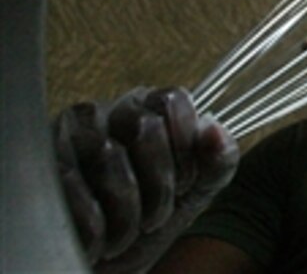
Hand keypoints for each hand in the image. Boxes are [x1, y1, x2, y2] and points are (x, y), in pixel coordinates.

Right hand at [54, 87, 238, 272]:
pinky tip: (97, 242)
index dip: (185, 147)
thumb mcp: (193, 194)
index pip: (172, 100)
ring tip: (124, 235)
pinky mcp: (40, 170)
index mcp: (144, 109)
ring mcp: (66, 138)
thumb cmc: (146, 222)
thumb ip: (217, 160)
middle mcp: (104, 113)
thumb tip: (215, 130)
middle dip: (159, 186)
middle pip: (146, 128)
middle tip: (154, 218)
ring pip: (109, 158)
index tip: (186, 183)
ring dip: (127, 214)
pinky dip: (94, 229)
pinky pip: (72, 190)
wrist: (103, 268)